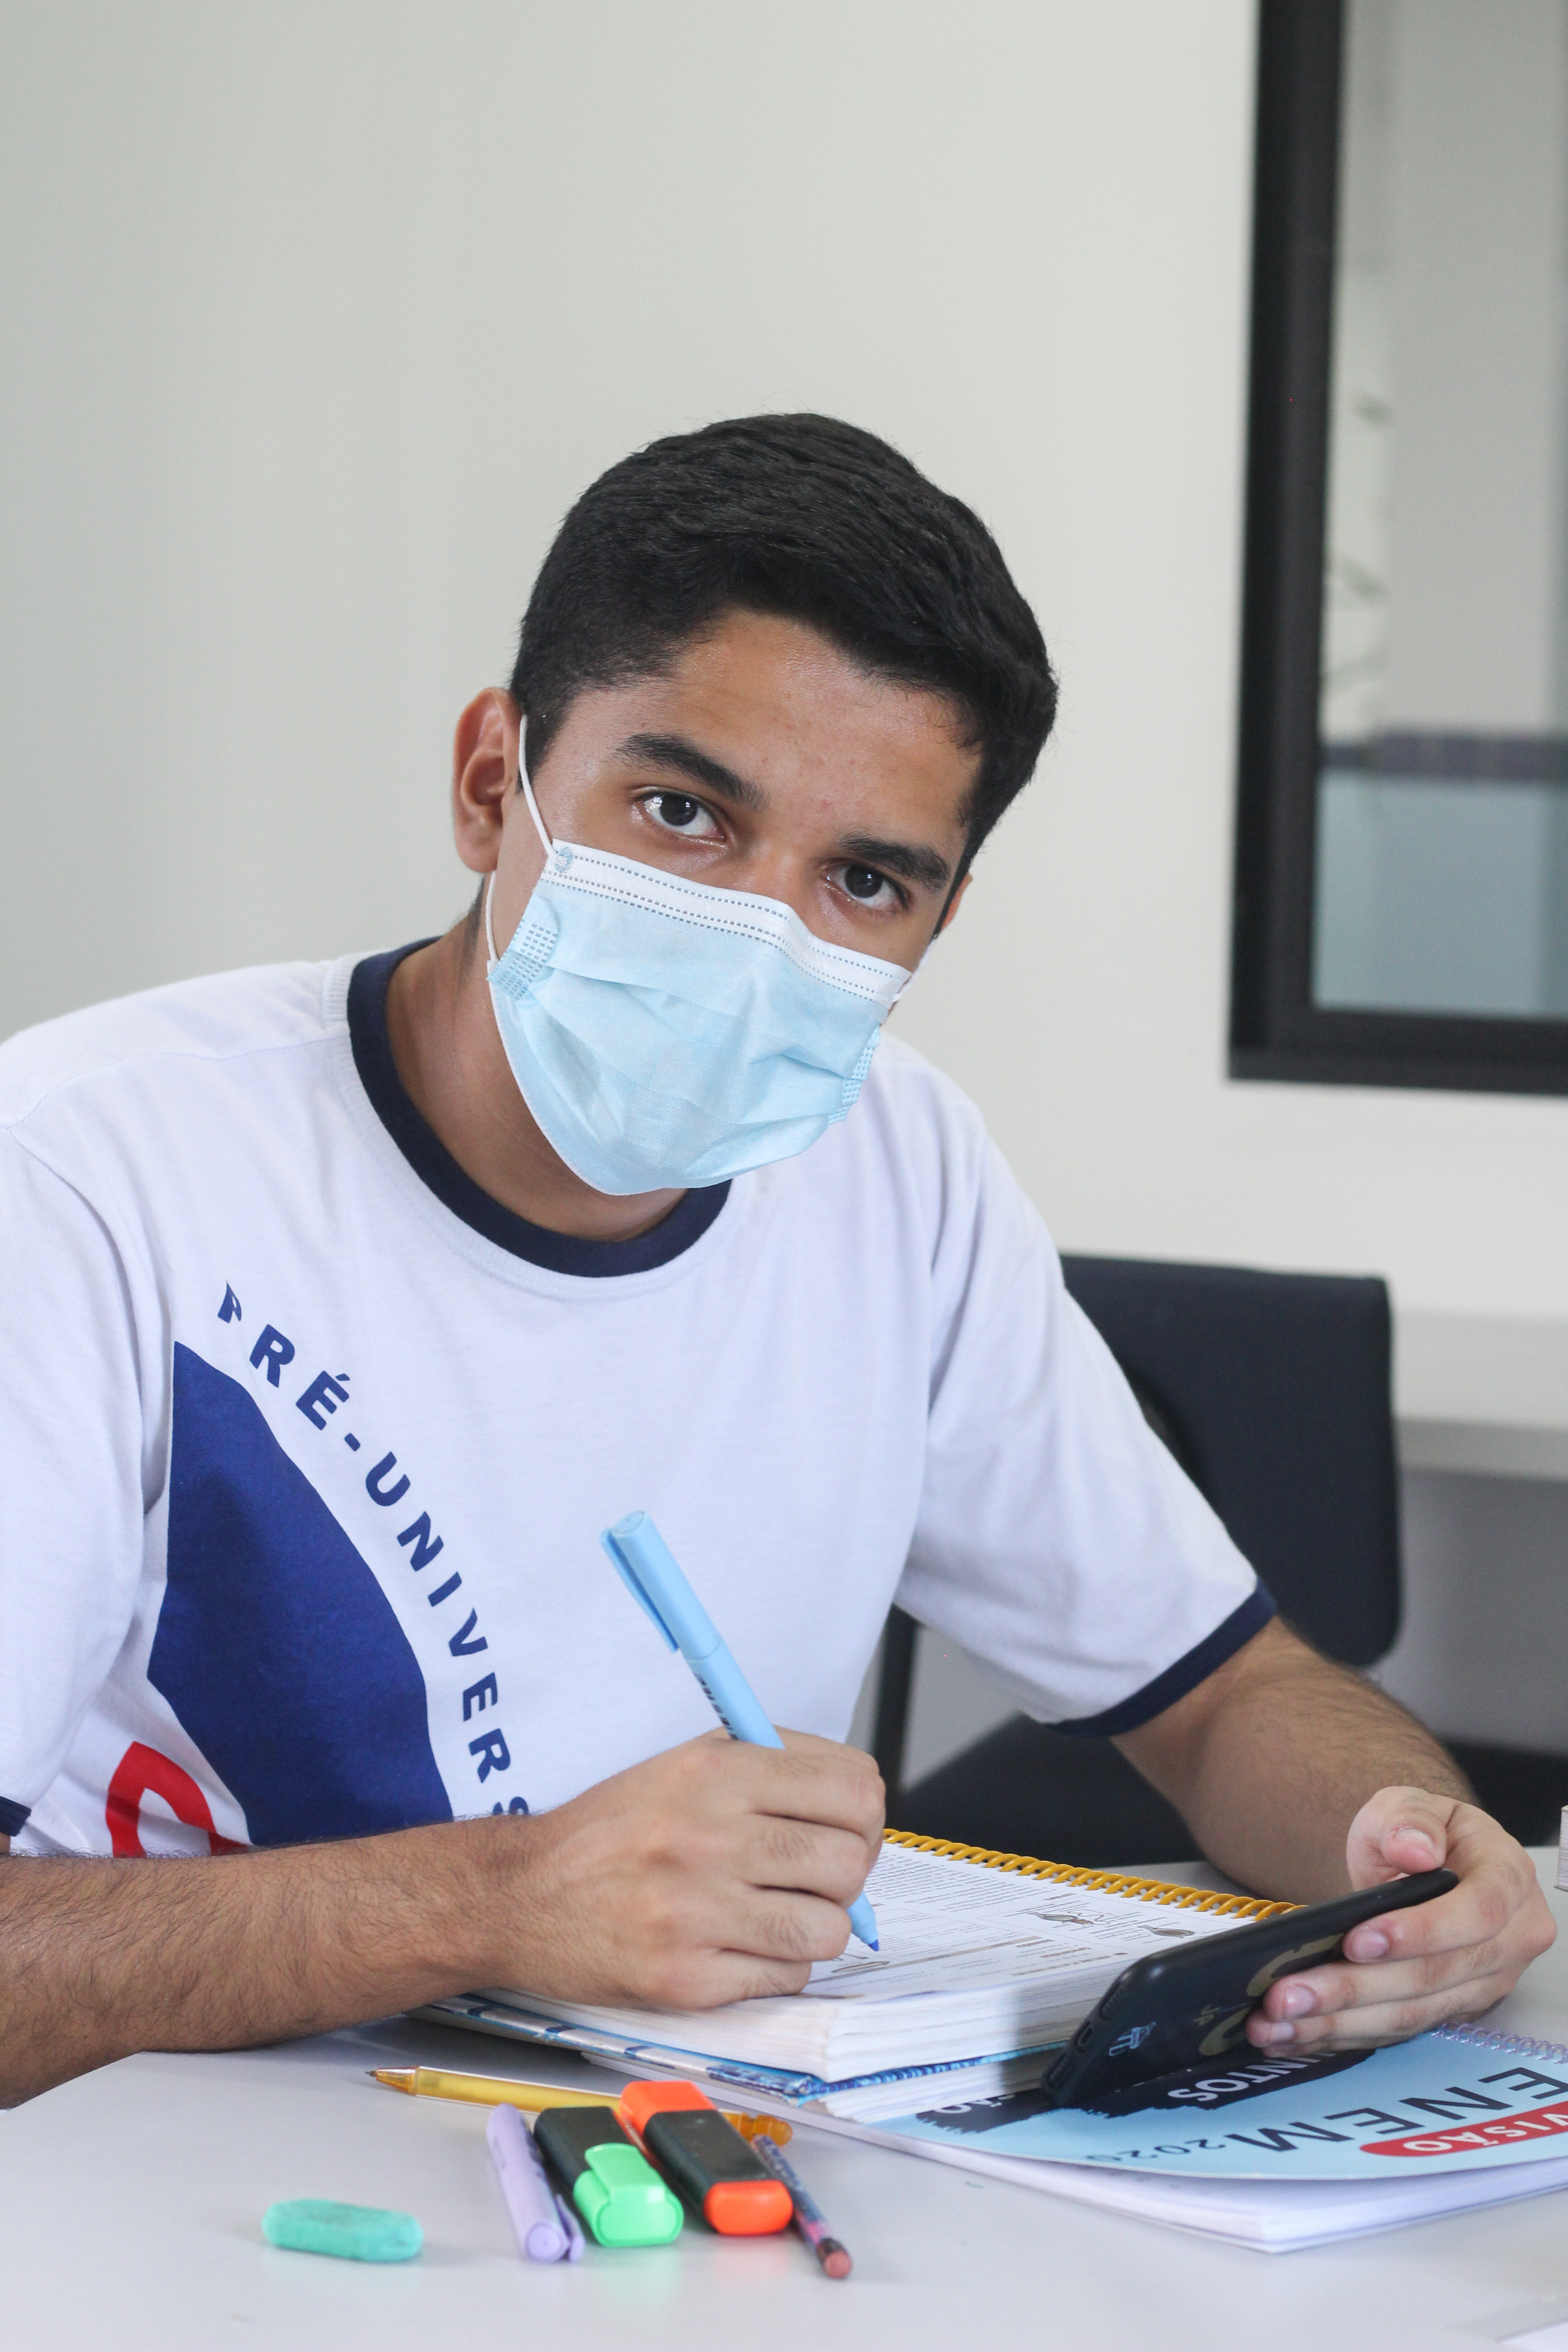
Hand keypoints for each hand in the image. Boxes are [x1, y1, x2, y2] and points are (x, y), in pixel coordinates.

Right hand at [478, 1728, 883, 2012]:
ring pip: (827, 1930)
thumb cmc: (613, 1828)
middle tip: (815, 1877)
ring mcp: (696, 1913)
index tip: (845, 1828)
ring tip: (778, 1914)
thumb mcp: (687, 1762)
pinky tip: (742, 1945)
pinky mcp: (685, 1979)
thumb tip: (859, 1810)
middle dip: (846, 1874)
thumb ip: (773, 1770)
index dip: (864, 1815)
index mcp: (716, 1770)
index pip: (854, 1789)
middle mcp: (708, 1836)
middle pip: (849, 1862)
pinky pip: (784, 1979)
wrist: (523, 1894)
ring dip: (816, 1926)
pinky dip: (778, 1966)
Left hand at [1246, 1786, 1555, 2052]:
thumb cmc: (1420, 1831)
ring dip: (1340, 2022)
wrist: (1423, 1859)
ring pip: (1412, 2013)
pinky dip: (1342, 2033)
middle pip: (1435, 1977)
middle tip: (1288, 1994)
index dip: (1419, 1932)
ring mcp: (1484, 1984)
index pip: (1477, 1915)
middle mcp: (1509, 1942)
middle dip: (1356, 1989)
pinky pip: (1397, 2029)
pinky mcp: (1451, 2010)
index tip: (1356, 1941)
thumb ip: (1410, 1820)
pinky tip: (1293, 2034)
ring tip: (1277, 2022)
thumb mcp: (1410, 1806)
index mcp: (1509, 1880)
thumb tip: (1416, 1849)